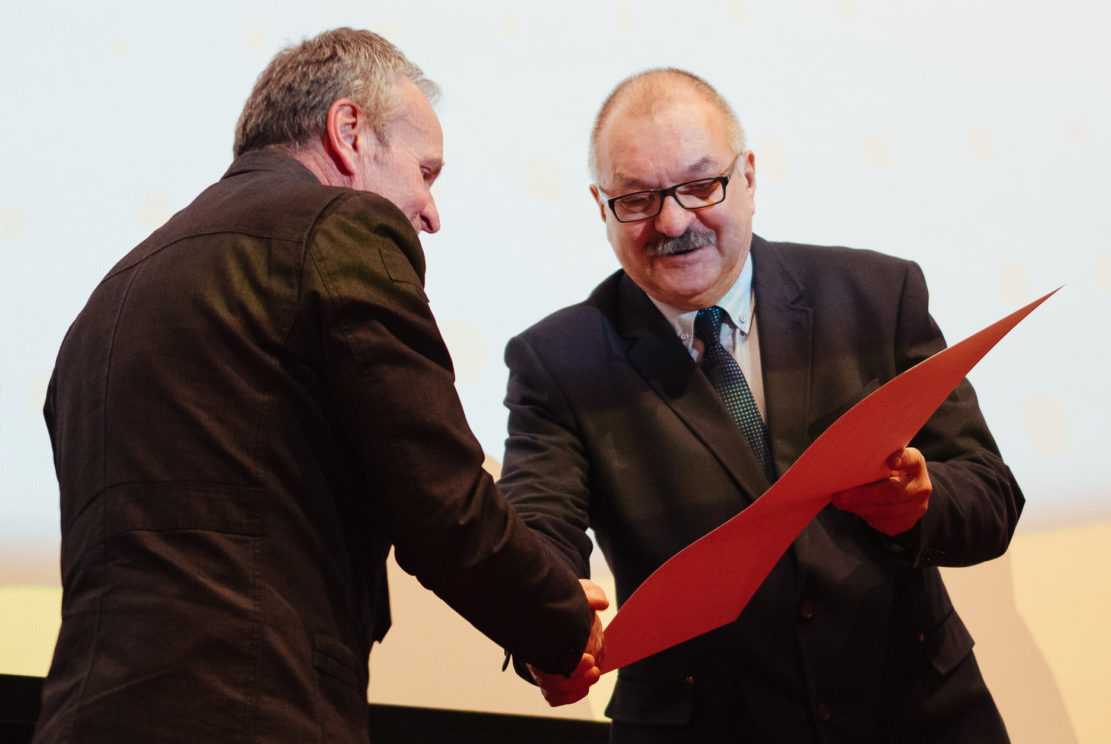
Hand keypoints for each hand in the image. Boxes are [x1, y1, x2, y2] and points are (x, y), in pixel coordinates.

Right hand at [528, 579, 608, 706]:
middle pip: (547, 676)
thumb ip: (591, 594)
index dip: (566, 661)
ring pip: (552, 689)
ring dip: (575, 686)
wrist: (558, 615)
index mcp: (538, 634)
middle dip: (573, 675)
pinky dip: (569, 696)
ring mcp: (543, 669)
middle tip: (592, 663)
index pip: (544, 653)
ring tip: (595, 673)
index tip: (586, 656)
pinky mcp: (550, 680)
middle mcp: (536, 654)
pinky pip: (554, 696)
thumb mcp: (578, 593)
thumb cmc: (566, 604)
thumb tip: (601, 603)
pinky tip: (585, 688)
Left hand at [831, 447, 930, 535]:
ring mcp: (918, 507)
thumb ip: (875, 460)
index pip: (911, 460)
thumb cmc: (889, 469)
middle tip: (841, 496)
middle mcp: (921, 487)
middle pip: (894, 492)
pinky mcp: (908, 523)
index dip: (902, 459)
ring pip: (889, 513)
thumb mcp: (886, 458)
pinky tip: (855, 508)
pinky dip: (867, 516)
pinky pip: (886, 524)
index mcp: (915, 464)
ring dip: (861, 508)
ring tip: (841, 502)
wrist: (905, 489)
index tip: (891, 460)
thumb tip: (847, 468)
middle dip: (865, 496)